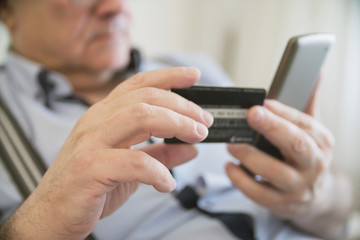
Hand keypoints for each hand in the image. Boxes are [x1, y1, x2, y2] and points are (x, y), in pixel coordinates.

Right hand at [5, 67, 213, 239]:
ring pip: (140, 117)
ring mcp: (91, 143)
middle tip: (204, 122)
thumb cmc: (88, 186)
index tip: (194, 75)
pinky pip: (134, 162)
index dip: (169, 76)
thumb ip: (160, 154)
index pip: (139, 84)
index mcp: (105, 116)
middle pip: (146, 98)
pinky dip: (158, 171)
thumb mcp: (131, 167)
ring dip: (175, 125)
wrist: (51, 215)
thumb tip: (190, 147)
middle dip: (182, 106)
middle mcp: (97, 122)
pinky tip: (168, 183)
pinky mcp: (90, 168)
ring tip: (196, 138)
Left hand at [225, 89, 351, 237]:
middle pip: (296, 145)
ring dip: (250, 156)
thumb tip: (315, 72)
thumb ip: (308, 103)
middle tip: (250, 115)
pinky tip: (229, 167)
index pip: (303, 123)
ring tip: (231, 145)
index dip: (283, 113)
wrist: (316, 197)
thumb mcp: (312, 131)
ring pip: (275, 172)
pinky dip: (241, 180)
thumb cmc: (307, 156)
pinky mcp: (280, 203)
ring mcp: (297, 186)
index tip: (263, 103)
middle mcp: (313, 164)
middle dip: (273, 128)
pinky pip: (259, 193)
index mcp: (320, 142)